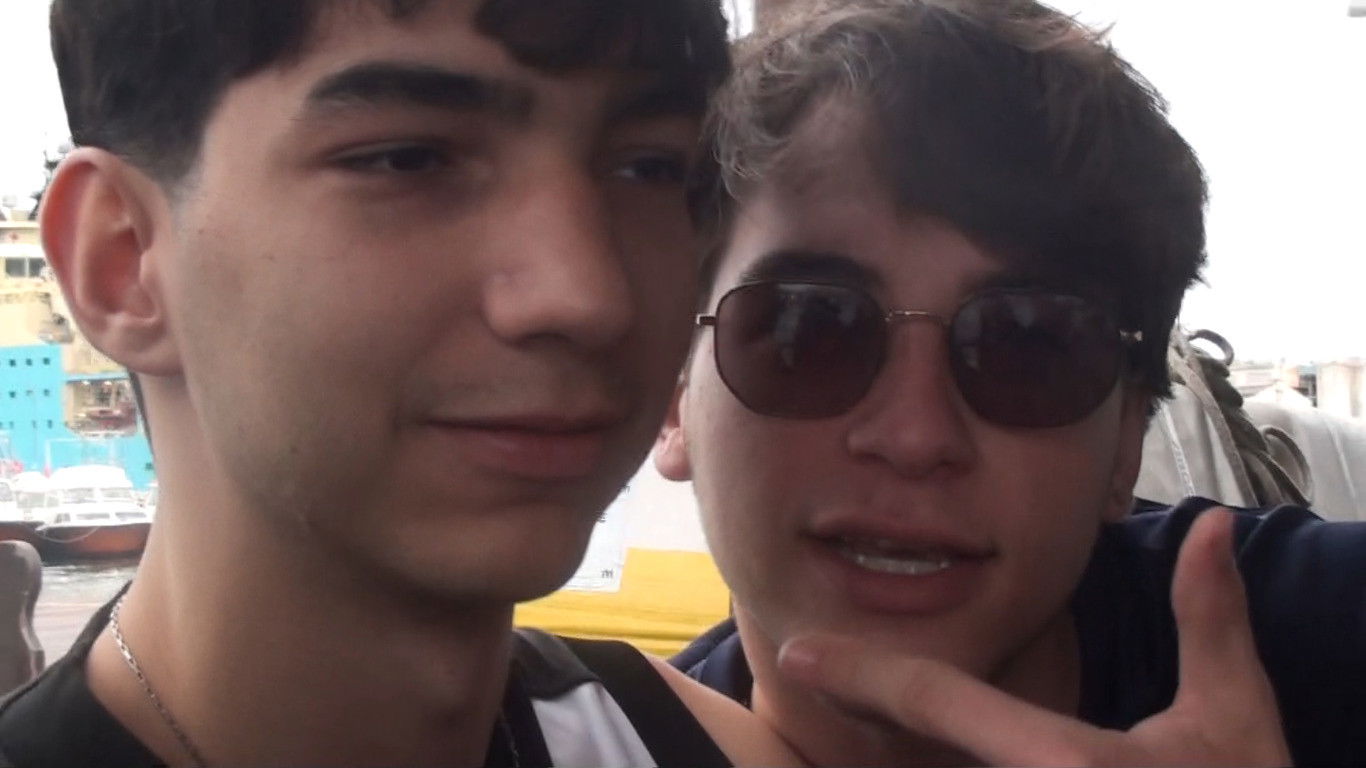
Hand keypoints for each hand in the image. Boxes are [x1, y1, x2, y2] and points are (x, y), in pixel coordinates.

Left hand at [777, 509, 1291, 766]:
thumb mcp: (1236, 721)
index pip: (936, 702)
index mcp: (1062, 762)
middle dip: (871, 715)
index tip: (797, 653)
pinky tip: (925, 751)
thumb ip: (1211, 621)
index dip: (860, 672)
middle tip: (818, 672)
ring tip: (862, 711)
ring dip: (908, 754)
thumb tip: (1212, 526)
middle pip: (921, 753)